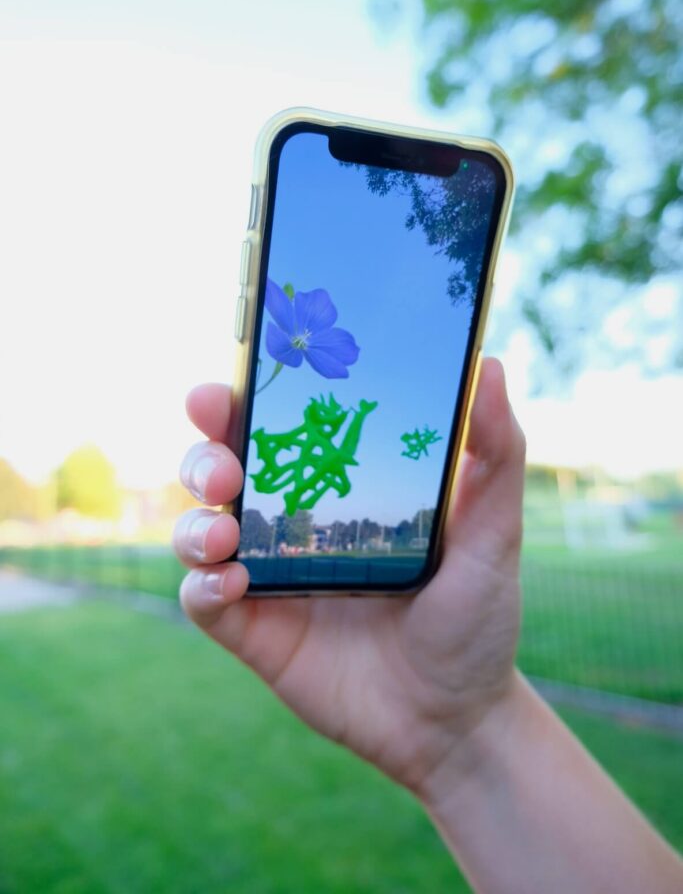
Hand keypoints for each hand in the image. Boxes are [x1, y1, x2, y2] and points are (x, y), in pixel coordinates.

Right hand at [173, 357, 524, 795]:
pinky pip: (202, 598)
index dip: (242, 398)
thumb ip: (496, 453)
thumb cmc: (477, 617)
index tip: (234, 381)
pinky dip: (203, 585)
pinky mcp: (254, 630)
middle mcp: (293, 522)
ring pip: (196, 528)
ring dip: (194, 522)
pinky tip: (233, 583)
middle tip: (225, 467)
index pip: (275, 425)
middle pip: (218, 467)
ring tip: (225, 534)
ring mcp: (268, 577)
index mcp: (338, 484)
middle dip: (204, 455)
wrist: (458, 718)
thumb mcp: (495, 531)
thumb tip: (490, 365)